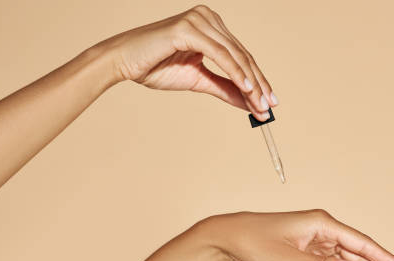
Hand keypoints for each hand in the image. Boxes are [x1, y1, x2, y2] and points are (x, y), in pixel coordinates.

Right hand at [102, 5, 276, 119]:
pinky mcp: (189, 28)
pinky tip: (247, 88)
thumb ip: (225, 88)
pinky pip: (219, 54)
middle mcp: (208, 18)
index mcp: (211, 27)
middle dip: (258, 85)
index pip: (241, 57)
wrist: (124, 62)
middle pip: (242, 56)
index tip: (269, 104)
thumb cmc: (156, 67)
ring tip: (260, 105)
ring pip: (234, 56)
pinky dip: (235, 73)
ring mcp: (199, 20)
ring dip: (250, 83)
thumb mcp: (198, 80)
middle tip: (269, 108)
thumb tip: (250, 102)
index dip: (257, 81)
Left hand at [195, 210, 393, 260]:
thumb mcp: (287, 259)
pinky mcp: (310, 246)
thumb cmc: (255, 242)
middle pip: (358, 255)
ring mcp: (317, 237)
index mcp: (322, 224)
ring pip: (348, 260)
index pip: (361, 243)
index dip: (386, 258)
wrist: (231, 236)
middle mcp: (324, 228)